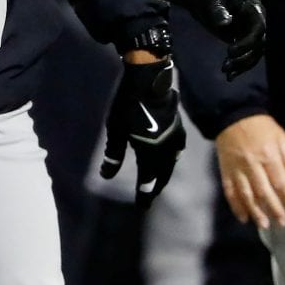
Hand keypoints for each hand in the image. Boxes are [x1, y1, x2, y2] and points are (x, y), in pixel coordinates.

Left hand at [100, 57, 185, 201]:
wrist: (149, 78)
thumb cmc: (128, 104)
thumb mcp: (116, 131)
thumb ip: (113, 155)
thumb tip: (106, 175)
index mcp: (150, 152)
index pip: (148, 179)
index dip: (145, 193)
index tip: (142, 206)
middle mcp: (166, 148)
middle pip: (162, 173)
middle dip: (156, 186)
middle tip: (150, 196)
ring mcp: (175, 137)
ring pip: (172, 163)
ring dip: (165, 173)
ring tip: (159, 180)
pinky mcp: (178, 127)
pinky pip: (177, 150)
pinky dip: (172, 159)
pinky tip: (171, 157)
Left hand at [148, 0, 266, 77]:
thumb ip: (218, 11)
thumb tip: (225, 24)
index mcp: (252, 5)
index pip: (259, 27)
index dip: (248, 41)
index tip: (230, 51)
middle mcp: (255, 18)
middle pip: (259, 43)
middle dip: (244, 57)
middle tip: (226, 66)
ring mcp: (250, 29)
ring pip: (254, 52)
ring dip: (242, 64)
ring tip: (226, 72)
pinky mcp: (242, 37)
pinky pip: (245, 54)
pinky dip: (239, 65)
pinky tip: (229, 76)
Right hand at [217, 113, 284, 228]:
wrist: (234, 116)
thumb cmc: (263, 128)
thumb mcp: (282, 137)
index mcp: (269, 155)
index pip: (281, 182)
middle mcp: (253, 165)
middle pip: (264, 192)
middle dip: (274, 209)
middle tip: (282, 223)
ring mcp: (237, 169)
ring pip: (246, 195)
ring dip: (255, 212)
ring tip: (263, 225)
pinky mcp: (225, 171)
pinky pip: (230, 192)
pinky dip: (236, 206)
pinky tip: (243, 218)